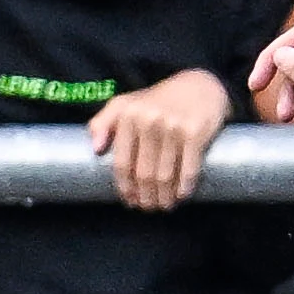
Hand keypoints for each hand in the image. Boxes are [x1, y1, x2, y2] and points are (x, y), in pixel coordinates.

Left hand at [88, 66, 229, 211]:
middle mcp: (149, 120)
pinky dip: (184, 188)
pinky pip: (188, 170)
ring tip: (163, 205)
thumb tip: (95, 149)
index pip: (121, 163)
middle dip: (145, 197)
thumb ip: (103, 122)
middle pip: (143, 174)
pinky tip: (180, 196)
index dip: (124, 188)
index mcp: (128, 115)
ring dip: (163, 198)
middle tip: (148, 207)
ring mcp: (173, 126)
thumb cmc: (157, 101)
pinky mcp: (196, 132)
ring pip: (165, 176)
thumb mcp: (125, 104)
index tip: (129, 200)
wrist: (199, 86)